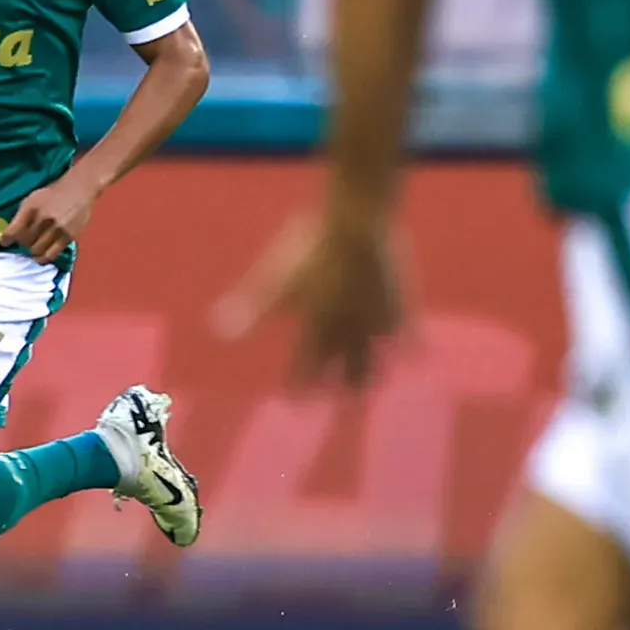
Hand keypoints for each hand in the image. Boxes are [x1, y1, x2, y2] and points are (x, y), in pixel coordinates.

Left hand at [2, 173, 98, 265]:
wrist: (79, 188)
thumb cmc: (53, 194)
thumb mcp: (33, 198)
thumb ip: (22, 214)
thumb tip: (11, 233)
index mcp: (31, 207)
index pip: (13, 229)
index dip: (6, 239)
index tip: (5, 242)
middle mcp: (43, 218)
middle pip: (24, 241)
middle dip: (22, 243)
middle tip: (25, 241)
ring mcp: (57, 228)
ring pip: (36, 250)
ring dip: (33, 250)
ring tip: (34, 247)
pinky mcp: (68, 236)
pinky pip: (52, 254)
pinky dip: (43, 258)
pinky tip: (41, 257)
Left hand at [215, 211, 403, 388]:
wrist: (358, 225)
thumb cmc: (310, 247)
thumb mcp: (273, 278)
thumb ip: (250, 307)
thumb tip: (217, 330)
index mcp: (317, 328)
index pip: (306, 368)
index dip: (301, 386)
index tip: (297, 404)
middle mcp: (348, 333)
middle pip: (347, 373)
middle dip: (341, 389)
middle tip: (341, 404)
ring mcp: (377, 322)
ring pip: (377, 360)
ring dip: (371, 374)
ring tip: (370, 384)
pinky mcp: (402, 306)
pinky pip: (408, 336)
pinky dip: (407, 348)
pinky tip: (412, 354)